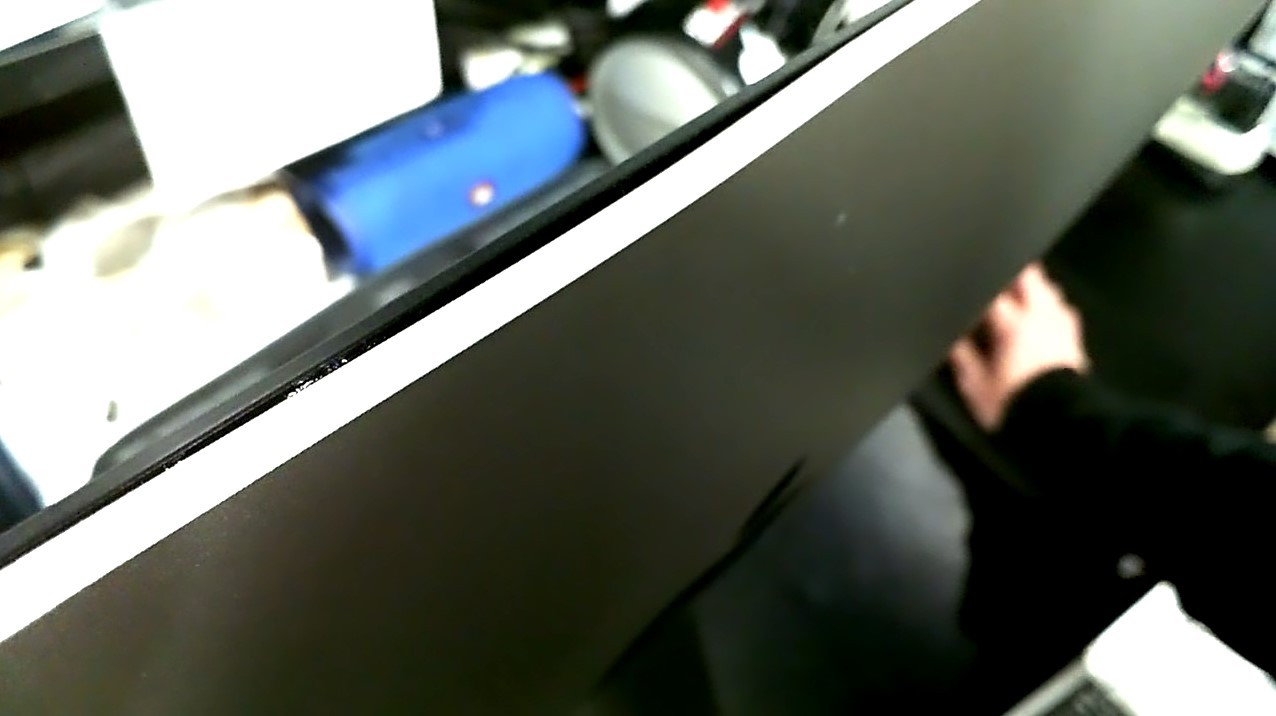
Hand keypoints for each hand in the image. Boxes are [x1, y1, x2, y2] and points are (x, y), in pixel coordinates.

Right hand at [949, 264, 1088, 430]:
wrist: (1058, 422)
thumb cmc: (1015, 404)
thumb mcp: (976, 386)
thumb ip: (963, 357)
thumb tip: (952, 339)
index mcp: (1012, 325)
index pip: (994, 293)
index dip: (980, 286)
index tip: (970, 284)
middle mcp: (1040, 319)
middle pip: (1030, 278)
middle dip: (1014, 274)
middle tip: (998, 276)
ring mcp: (1061, 328)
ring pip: (1051, 292)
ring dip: (1036, 289)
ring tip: (1021, 294)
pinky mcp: (1075, 342)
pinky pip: (1064, 312)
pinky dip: (1052, 308)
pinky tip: (1045, 316)